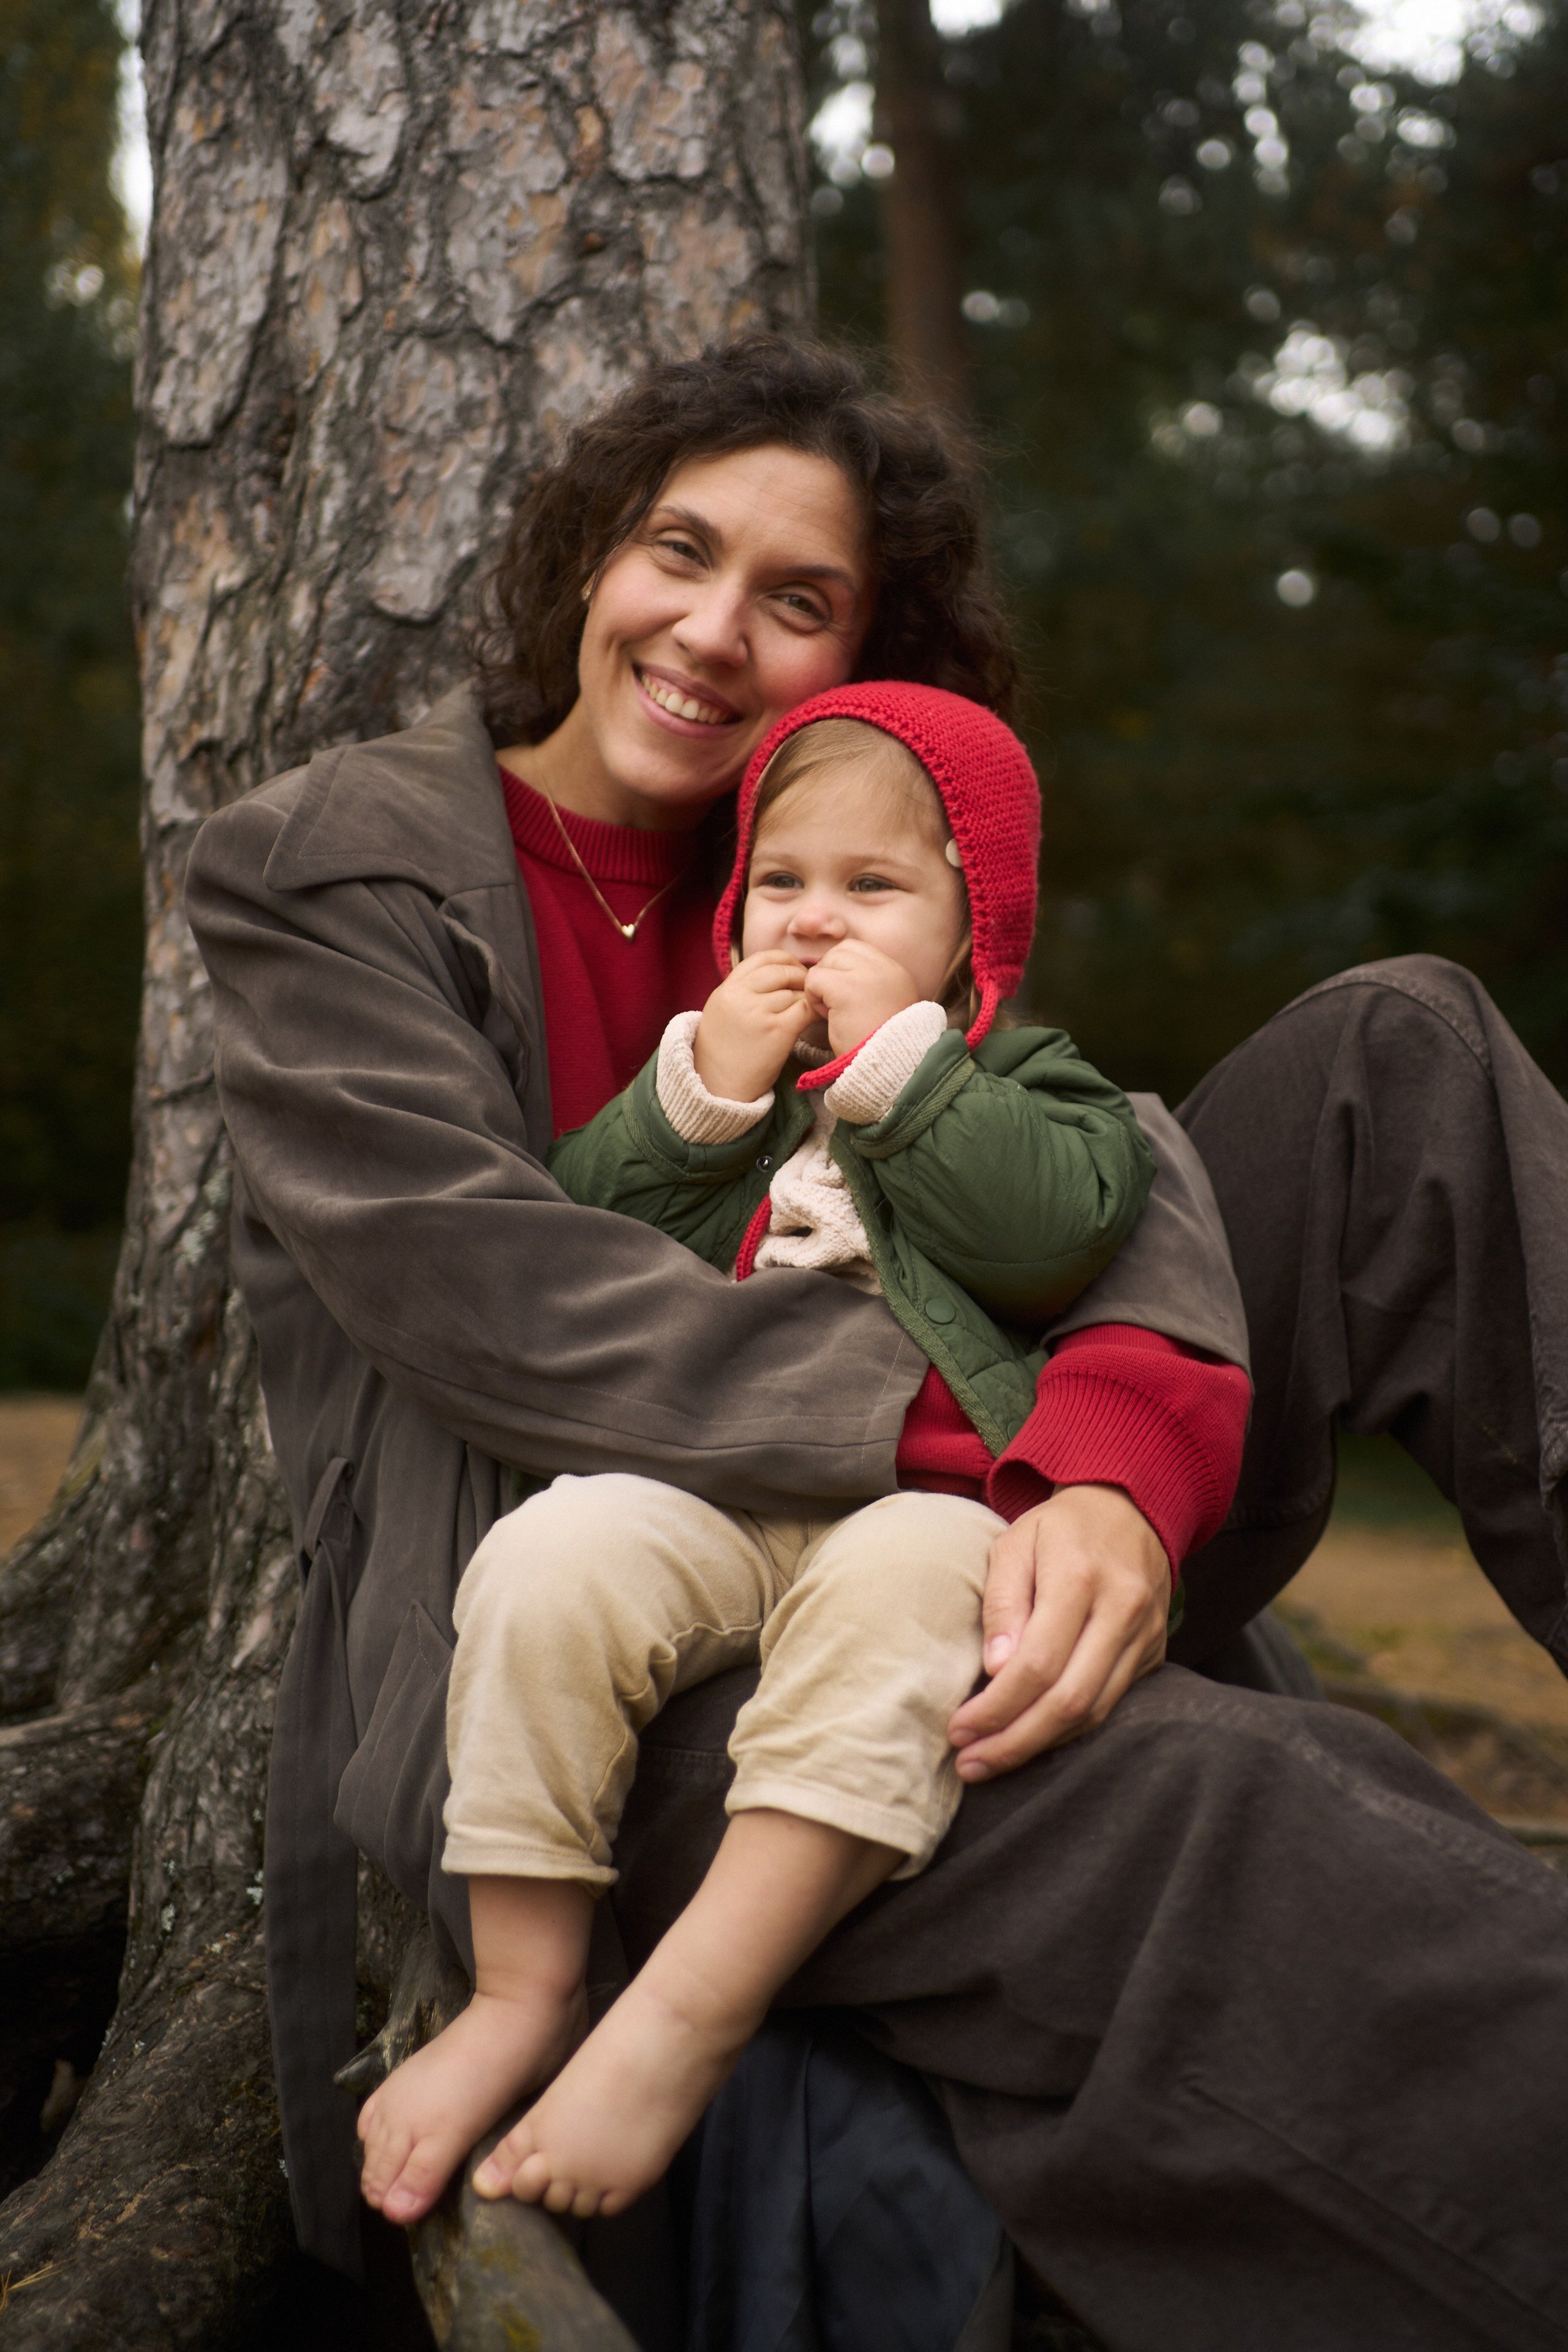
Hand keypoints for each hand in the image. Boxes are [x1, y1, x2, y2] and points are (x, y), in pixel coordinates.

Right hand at [693, 952, 814, 1099]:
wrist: (718, 1087)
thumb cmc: (724, 1052)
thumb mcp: (723, 1011)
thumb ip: (744, 990)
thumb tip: (780, 973)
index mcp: (727, 989)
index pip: (763, 958)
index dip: (785, 961)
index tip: (794, 971)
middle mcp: (740, 996)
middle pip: (782, 971)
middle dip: (801, 978)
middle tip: (809, 991)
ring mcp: (758, 1012)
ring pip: (795, 991)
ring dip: (807, 999)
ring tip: (807, 1011)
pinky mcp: (777, 1030)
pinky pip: (805, 1009)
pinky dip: (814, 1012)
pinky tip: (813, 1020)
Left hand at [803, 940, 921, 1054]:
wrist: (889, 1068)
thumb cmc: (881, 1046)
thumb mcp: (884, 1006)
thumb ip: (869, 985)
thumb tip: (835, 974)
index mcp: (895, 972)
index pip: (857, 950)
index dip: (842, 969)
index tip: (844, 995)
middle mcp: (885, 968)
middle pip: (840, 951)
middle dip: (830, 974)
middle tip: (835, 1004)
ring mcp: (867, 975)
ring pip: (827, 963)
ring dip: (822, 986)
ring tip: (833, 1012)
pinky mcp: (847, 989)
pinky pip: (814, 979)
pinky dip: (813, 997)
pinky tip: (827, 1016)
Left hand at [948, 1485, 1169, 1777]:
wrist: (1131, 1509)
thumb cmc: (1060, 1529)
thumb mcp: (1014, 1544)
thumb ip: (1002, 1604)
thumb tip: (995, 1672)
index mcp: (1080, 1577)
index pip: (1038, 1664)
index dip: (996, 1707)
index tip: (958, 1729)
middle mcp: (1122, 1610)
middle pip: (1069, 1700)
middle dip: (1015, 1742)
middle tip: (970, 1765)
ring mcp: (1145, 1635)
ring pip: (1094, 1712)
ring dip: (1040, 1746)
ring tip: (992, 1761)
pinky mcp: (1154, 1653)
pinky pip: (1111, 1705)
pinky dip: (1069, 1730)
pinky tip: (1032, 1739)